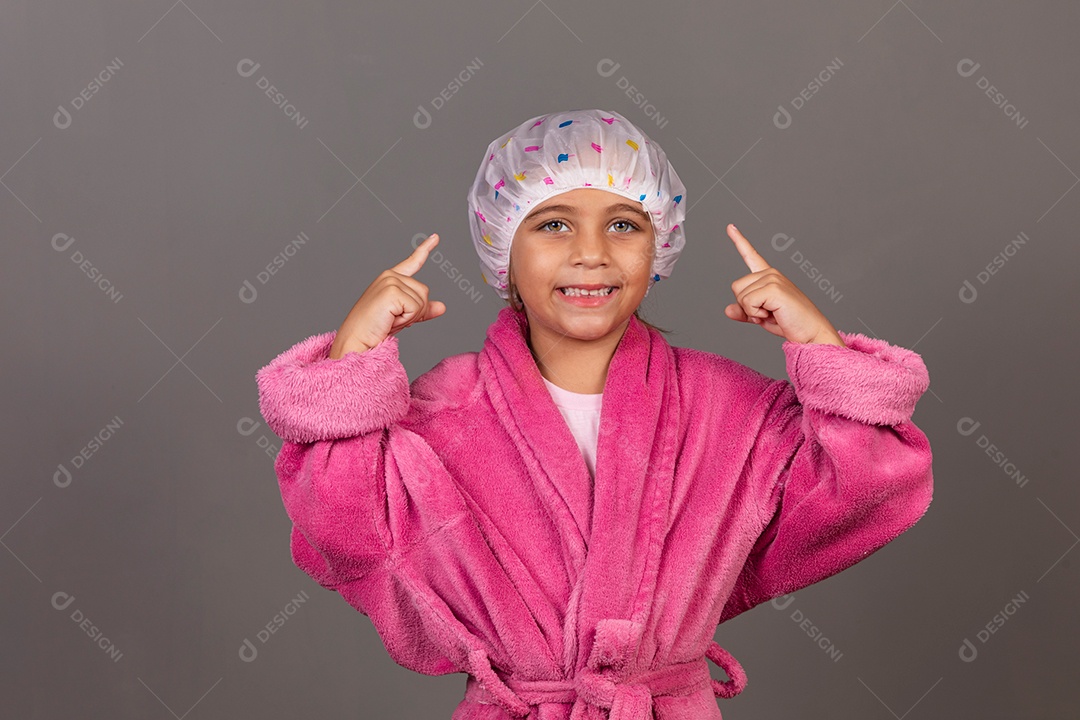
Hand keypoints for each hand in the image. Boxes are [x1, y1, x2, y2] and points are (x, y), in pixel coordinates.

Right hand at [329, 233, 447, 358]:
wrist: (356, 340)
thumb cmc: (374, 329)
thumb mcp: (403, 317)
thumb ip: (422, 310)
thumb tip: (443, 307)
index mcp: (390, 279)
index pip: (412, 262)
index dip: (425, 249)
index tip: (436, 237)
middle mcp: (390, 276)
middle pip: (424, 292)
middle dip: (415, 312)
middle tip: (393, 319)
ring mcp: (390, 281)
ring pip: (422, 301)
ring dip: (410, 317)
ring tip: (390, 320)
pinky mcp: (391, 291)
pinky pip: (416, 308)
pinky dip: (407, 319)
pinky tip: (390, 320)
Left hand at [723, 224, 844, 345]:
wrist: (811, 333)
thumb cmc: (790, 323)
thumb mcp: (761, 317)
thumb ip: (744, 311)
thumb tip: (728, 310)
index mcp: (769, 277)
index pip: (751, 255)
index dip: (739, 241)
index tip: (730, 226)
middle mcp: (770, 273)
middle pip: (736, 287)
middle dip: (745, 306)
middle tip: (766, 313)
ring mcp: (773, 278)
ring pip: (740, 296)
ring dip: (751, 311)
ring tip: (771, 314)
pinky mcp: (774, 288)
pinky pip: (747, 303)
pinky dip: (755, 314)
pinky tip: (771, 314)